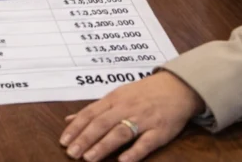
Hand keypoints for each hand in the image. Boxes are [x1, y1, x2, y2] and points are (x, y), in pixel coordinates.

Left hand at [60, 71, 203, 161]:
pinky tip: (123, 161)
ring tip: (89, 158)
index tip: (63, 141)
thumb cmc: (143, 93)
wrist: (177, 87)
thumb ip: (94, 110)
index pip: (90, 113)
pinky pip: (146, 142)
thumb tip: (69, 119)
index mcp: (114, 99)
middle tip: (72, 153)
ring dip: (104, 145)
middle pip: (102, 123)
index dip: (76, 127)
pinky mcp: (160, 131)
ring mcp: (143, 119)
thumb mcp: (117, 96)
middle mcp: (126, 108)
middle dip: (85, 138)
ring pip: (120, 132)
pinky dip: (134, 152)